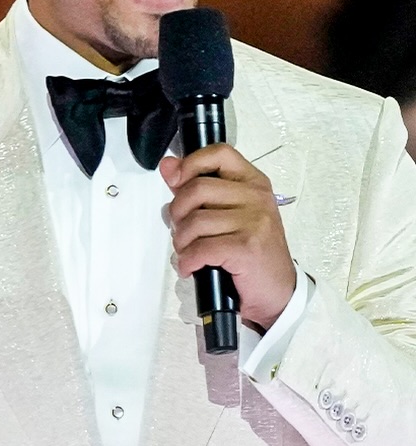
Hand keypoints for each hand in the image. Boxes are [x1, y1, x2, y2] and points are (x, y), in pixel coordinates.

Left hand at [160, 144, 296, 332]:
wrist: (278, 292)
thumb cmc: (252, 253)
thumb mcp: (229, 215)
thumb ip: (199, 190)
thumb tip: (168, 166)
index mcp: (253, 183)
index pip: (219, 154)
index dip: (190, 163)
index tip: (175, 180)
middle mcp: (256, 198)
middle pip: (197, 189)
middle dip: (178, 213)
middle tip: (183, 231)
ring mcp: (254, 222)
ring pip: (195, 221)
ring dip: (182, 242)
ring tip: (189, 252)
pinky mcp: (246, 248)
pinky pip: (200, 249)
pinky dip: (188, 261)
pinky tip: (191, 267)